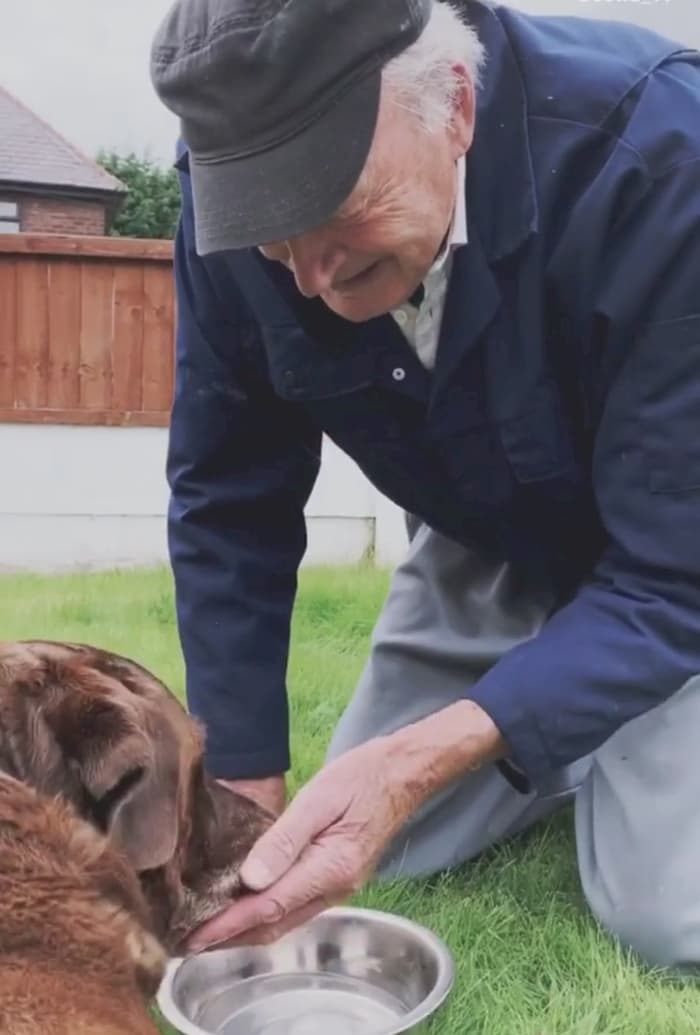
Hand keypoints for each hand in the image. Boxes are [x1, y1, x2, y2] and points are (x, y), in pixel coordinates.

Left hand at [187, 701, 504, 951]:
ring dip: (245, 930)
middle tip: (186, 941)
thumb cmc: (362, 776)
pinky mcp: (337, 878)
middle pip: (274, 924)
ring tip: (207, 930)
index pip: (269, 906)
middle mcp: (335, 887)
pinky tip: (244, 906)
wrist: (402, 774)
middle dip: (229, 937)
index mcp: (331, 868)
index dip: (228, 924)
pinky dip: (264, 915)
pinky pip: (295, 908)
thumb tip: (250, 880)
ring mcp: (338, 886)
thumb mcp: (320, 797)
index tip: (193, 936)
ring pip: (284, 921)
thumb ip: (284, 839)